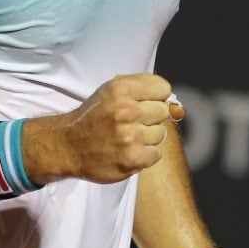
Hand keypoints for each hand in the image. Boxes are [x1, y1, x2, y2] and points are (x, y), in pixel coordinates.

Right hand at [25, 73, 184, 183]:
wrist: (68, 145)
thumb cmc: (96, 116)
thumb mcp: (114, 92)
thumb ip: (146, 91)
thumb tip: (179, 107)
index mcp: (121, 88)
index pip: (163, 88)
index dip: (154, 96)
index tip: (140, 103)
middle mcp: (126, 110)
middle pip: (163, 110)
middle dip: (150, 117)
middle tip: (130, 122)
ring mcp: (129, 136)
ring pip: (160, 133)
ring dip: (147, 137)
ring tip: (127, 137)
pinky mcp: (131, 159)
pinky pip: (156, 154)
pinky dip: (145, 154)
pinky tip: (128, 150)